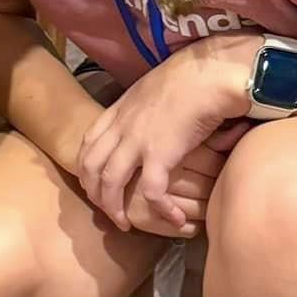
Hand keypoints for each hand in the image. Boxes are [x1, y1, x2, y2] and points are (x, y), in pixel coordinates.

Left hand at [77, 38, 253, 232]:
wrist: (209, 73)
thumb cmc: (191, 77)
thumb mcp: (153, 89)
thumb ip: (143, 108)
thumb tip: (151, 120)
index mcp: (118, 110)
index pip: (88, 143)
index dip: (87, 167)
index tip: (95, 183)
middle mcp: (121, 127)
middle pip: (90, 166)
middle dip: (94, 194)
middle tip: (106, 211)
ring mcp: (137, 141)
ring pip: (110, 183)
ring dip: (115, 208)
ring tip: (126, 224)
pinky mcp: (160, 154)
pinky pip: (150, 191)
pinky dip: (160, 209)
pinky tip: (172, 220)